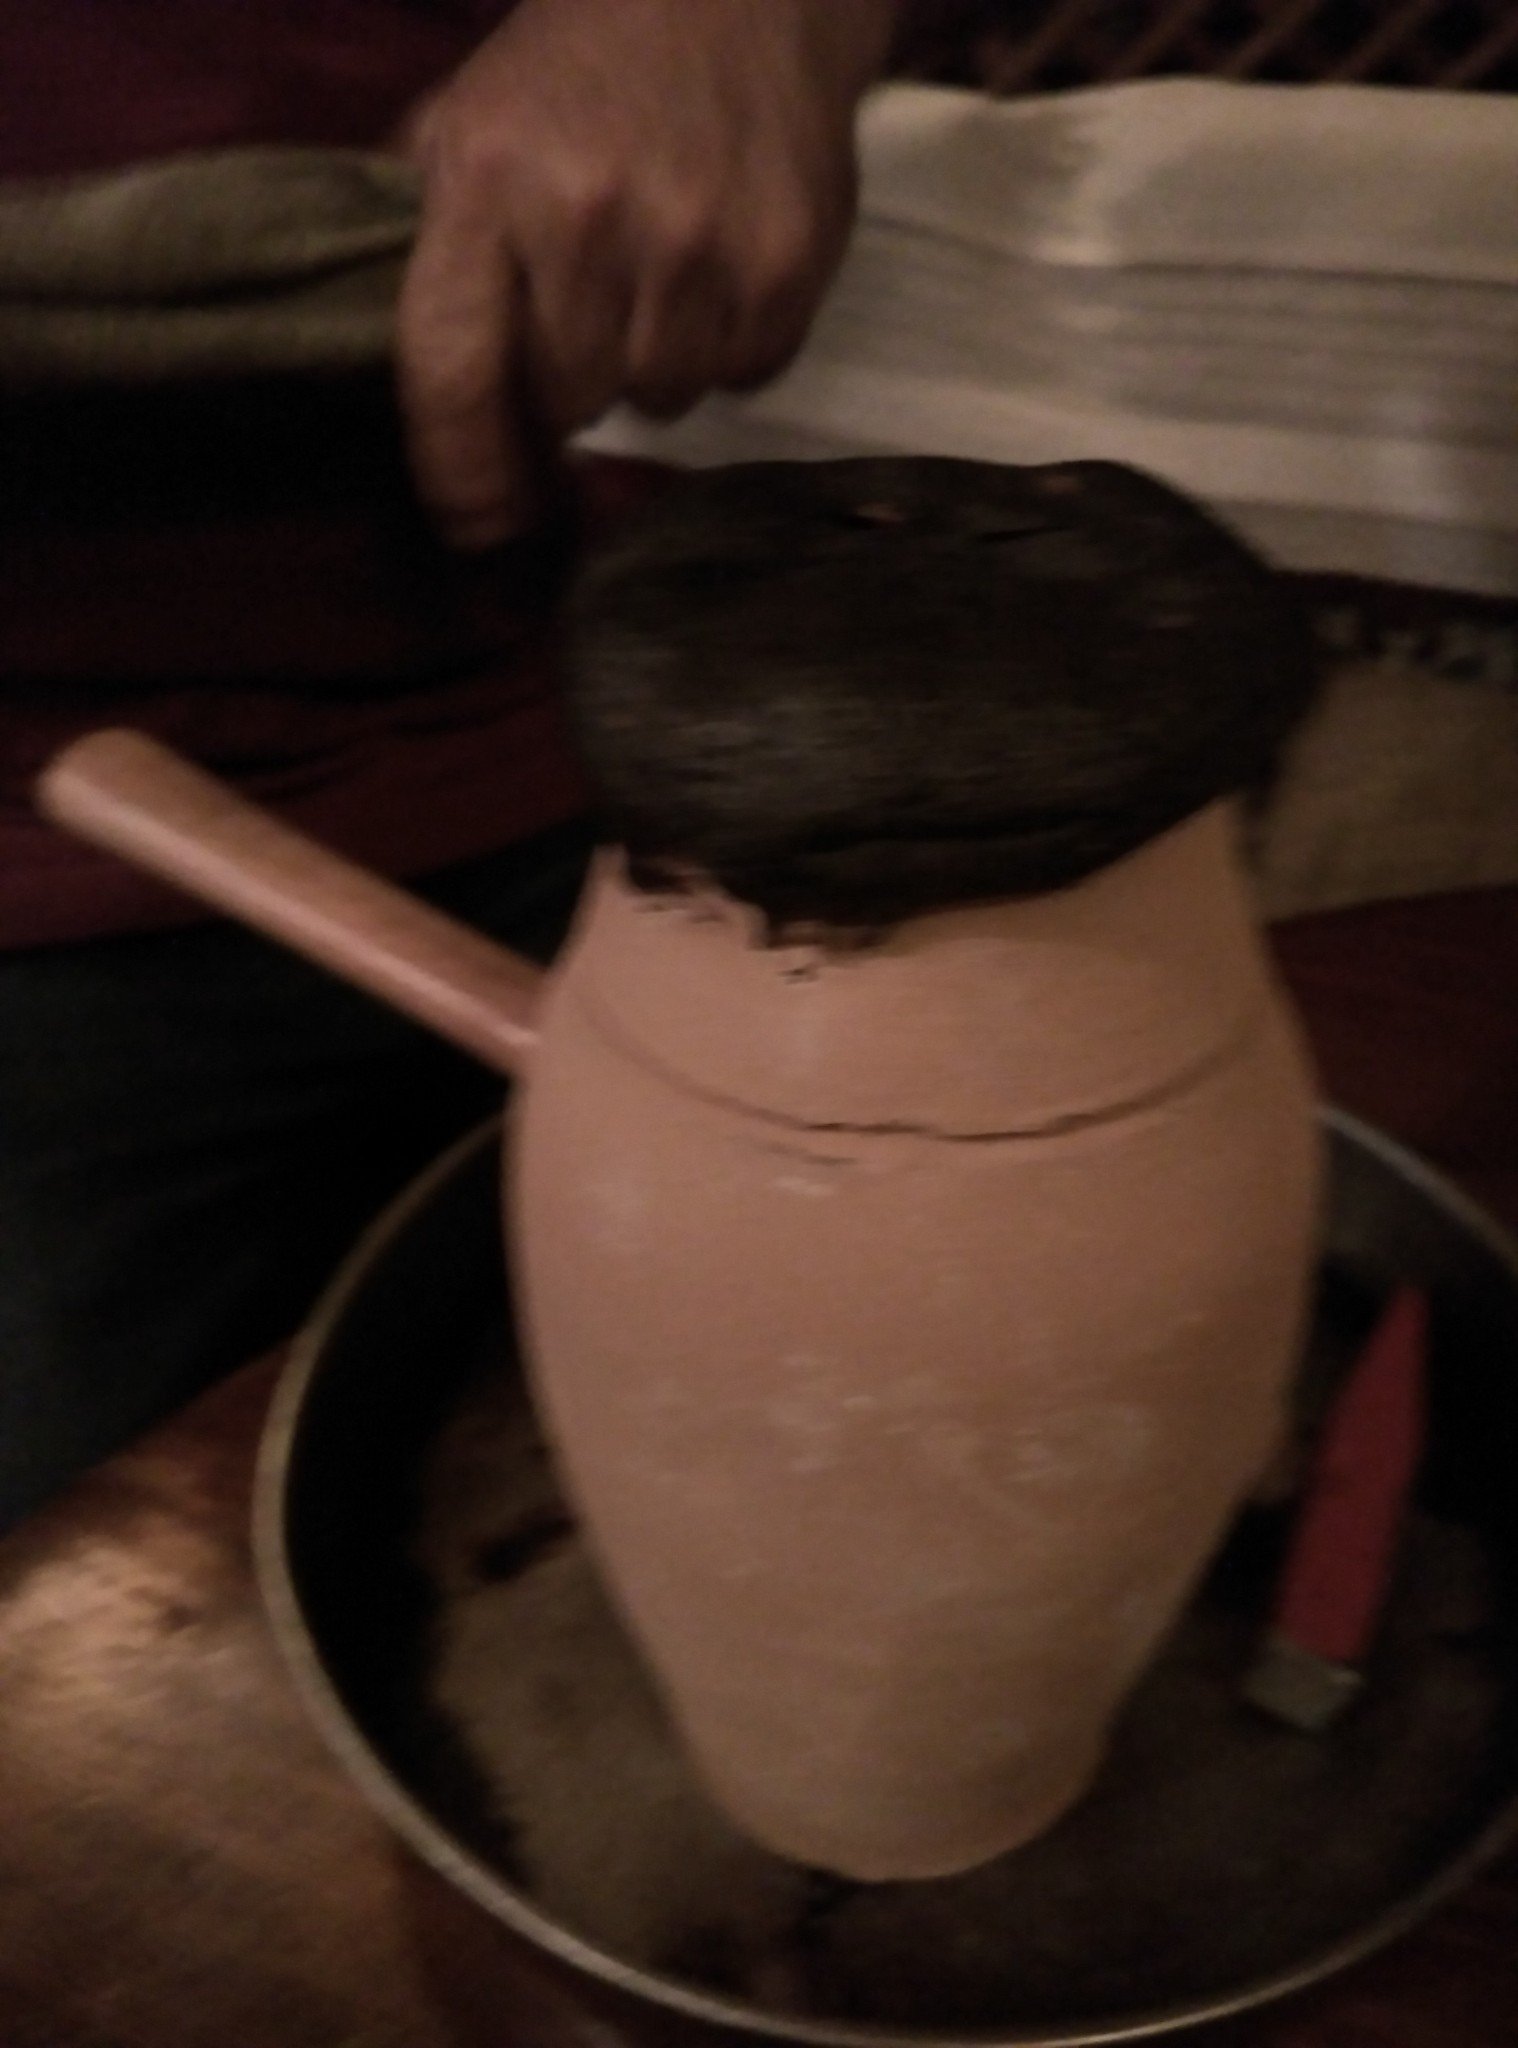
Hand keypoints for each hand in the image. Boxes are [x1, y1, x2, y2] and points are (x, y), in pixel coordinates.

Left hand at [395, 0, 898, 545]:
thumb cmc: (586, 63)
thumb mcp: (470, 118)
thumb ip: (430, 240)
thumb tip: (420, 395)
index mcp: (489, 181)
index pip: (451, 371)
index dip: (458, 469)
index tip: (471, 527)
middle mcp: (591, 218)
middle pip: (566, 401)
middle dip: (568, 379)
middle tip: (585, 312)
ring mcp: (699, 247)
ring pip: (656, 400)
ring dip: (649, 364)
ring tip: (657, 278)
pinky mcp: (786, 268)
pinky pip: (739, 375)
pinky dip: (725, 345)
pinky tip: (716, 270)